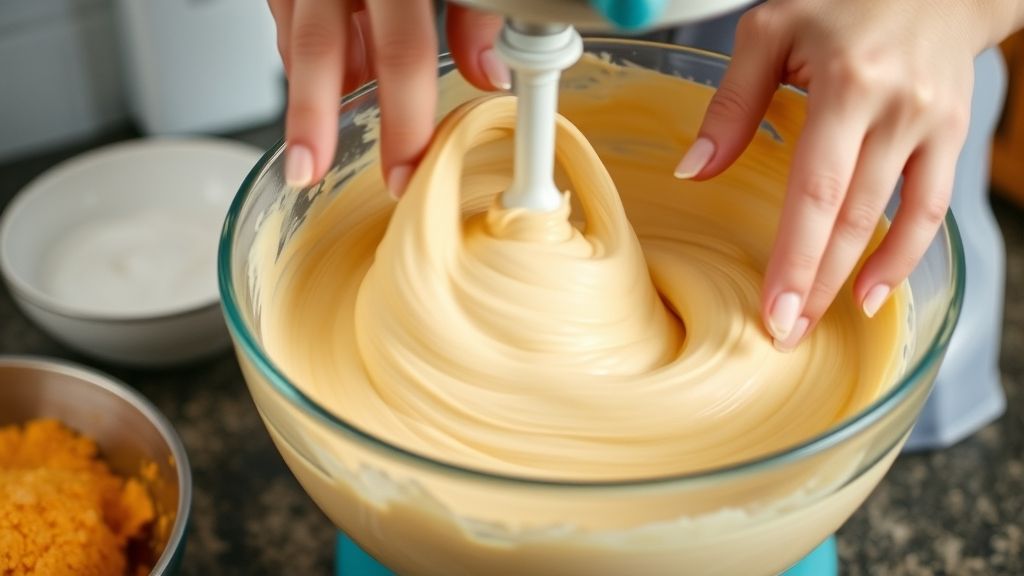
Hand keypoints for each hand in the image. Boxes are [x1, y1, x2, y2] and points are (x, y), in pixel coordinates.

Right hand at [267, 0, 509, 194]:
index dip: (405, 117)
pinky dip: (307, 50)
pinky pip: (289, 11)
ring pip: (297, 28)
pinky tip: (335, 73)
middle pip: (324, 42)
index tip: (406, 168)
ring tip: (313, 145)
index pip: (402, 48)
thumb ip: (478, 14)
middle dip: (316, 117)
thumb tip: (491, 76)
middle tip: (312, 170)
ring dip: (307, 88)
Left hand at [676, 0, 1013, 349]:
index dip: (793, 257)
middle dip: (816, 283)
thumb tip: (692, 172)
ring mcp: (931, 125)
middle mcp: (896, 110)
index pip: (815, 189)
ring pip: (891, 219)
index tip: (772, 310)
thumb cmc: (841, 0)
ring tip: (820, 321)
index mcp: (846, 84)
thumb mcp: (771, 31)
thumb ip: (731, 104)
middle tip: (784, 335)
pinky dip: (903, 254)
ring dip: (854, 277)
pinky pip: (931, 209)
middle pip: (851, 216)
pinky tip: (872, 289)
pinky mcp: (951, 135)